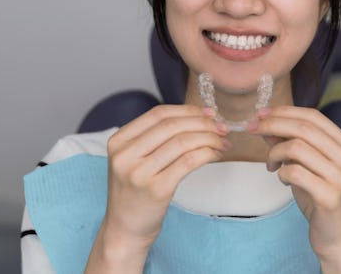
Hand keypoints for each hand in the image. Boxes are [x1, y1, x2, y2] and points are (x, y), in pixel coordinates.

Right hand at [85, 105, 228, 272]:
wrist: (124, 230)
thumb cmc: (135, 192)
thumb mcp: (132, 159)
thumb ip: (154, 138)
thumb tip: (197, 117)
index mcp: (118, 141)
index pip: (158, 114)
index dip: (187, 110)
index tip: (209, 113)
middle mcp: (125, 154)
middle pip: (172, 126)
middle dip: (203, 124)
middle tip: (222, 128)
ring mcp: (139, 172)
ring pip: (183, 142)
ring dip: (209, 139)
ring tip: (222, 143)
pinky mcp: (156, 189)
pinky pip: (188, 162)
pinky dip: (207, 154)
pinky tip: (215, 155)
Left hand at [248, 106, 340, 272]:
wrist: (338, 237)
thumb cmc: (320, 198)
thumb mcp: (306, 165)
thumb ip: (290, 143)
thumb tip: (265, 121)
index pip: (313, 116)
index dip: (284, 112)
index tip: (260, 114)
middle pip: (304, 128)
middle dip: (272, 125)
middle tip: (253, 130)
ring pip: (297, 147)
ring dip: (274, 152)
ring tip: (271, 164)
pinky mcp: (330, 196)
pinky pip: (295, 172)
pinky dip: (281, 172)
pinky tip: (282, 179)